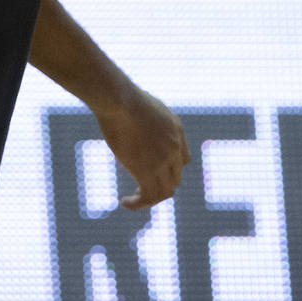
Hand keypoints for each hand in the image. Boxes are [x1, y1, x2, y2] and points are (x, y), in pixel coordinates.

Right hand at [95, 84, 189, 209]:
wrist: (119, 99)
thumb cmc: (122, 96)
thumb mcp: (141, 102)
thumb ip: (144, 116)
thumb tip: (132, 116)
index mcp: (176, 129)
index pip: (182, 159)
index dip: (168, 168)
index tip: (151, 170)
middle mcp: (174, 147)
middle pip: (174, 177)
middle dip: (158, 183)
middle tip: (139, 186)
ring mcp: (163, 160)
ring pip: (165, 192)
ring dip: (149, 199)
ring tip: (132, 200)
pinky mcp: (147, 170)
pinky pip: (148, 197)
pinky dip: (138, 204)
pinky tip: (125, 202)